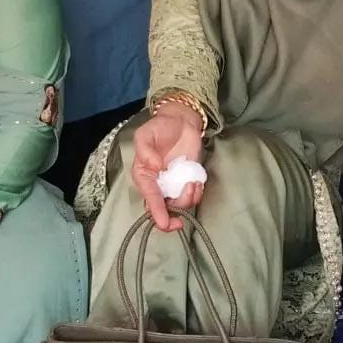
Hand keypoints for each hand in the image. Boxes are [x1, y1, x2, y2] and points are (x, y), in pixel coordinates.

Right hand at [132, 104, 204, 231]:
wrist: (181, 121)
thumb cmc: (160, 127)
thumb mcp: (145, 134)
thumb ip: (145, 150)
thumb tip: (154, 166)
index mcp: (144, 176)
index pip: (149, 198)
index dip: (156, 212)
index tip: (164, 222)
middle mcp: (158, 184)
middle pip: (163, 209)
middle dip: (171, 218)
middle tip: (179, 222)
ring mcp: (174, 184)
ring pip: (179, 204)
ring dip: (188, 199)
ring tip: (192, 182)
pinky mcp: (188, 181)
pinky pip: (193, 195)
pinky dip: (197, 193)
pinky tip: (197, 182)